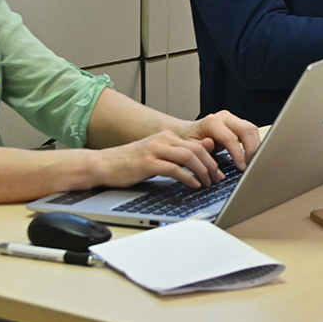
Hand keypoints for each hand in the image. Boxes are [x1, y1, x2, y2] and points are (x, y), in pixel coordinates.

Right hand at [88, 129, 229, 189]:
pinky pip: (174, 169)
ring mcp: (155, 150)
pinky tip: (193, 185)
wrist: (103, 164)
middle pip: (197, 149)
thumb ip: (177, 154)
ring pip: (189, 157)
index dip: (212, 158)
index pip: (198, 144)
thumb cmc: (130, 163)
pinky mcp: (148, 163)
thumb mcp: (157, 155)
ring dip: (203, 171)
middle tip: (218, 178)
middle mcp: (163, 140)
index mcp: (167, 136)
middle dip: (211, 165)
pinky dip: (188, 177)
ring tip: (208, 183)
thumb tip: (203, 152)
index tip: (219, 171)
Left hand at [177, 110, 259, 171]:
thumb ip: (200, 147)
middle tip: (251, 165)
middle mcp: (224, 117)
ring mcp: (232, 118)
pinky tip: (251, 155)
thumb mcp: (189, 147)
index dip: (238, 154)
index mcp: (212, 122)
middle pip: (247, 130)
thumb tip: (211, 145)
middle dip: (252, 149)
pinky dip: (253, 143)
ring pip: (252, 129)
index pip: (231, 138)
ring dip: (255, 146)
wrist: (187, 133)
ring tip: (252, 161)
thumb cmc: (187, 141)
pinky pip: (250, 131)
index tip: (242, 167)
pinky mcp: (237, 123)